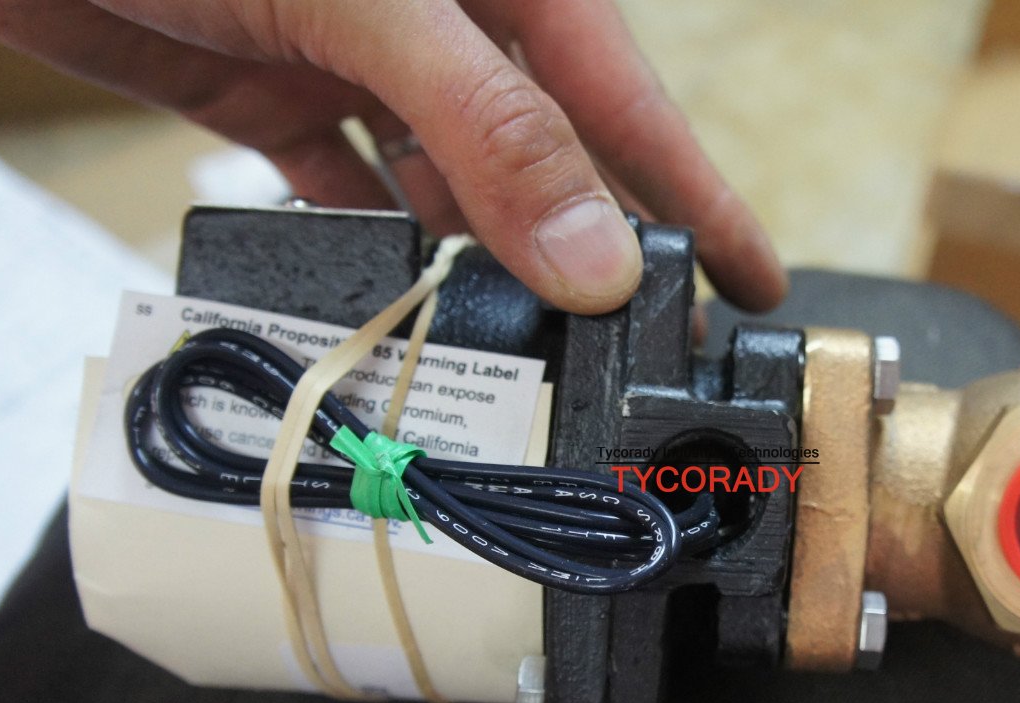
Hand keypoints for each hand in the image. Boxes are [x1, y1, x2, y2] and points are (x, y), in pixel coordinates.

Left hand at [0, 0, 787, 313]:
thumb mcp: (372, 1)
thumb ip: (492, 125)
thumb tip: (594, 256)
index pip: (629, 106)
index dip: (697, 199)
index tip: (750, 283)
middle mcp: (439, 22)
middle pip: (545, 158)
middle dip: (590, 252)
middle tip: (636, 351)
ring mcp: (353, 57)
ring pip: (446, 184)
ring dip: (473, 264)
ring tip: (518, 352)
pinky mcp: (268, 88)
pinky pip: (341, 186)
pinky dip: (362, 243)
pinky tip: (388, 297)